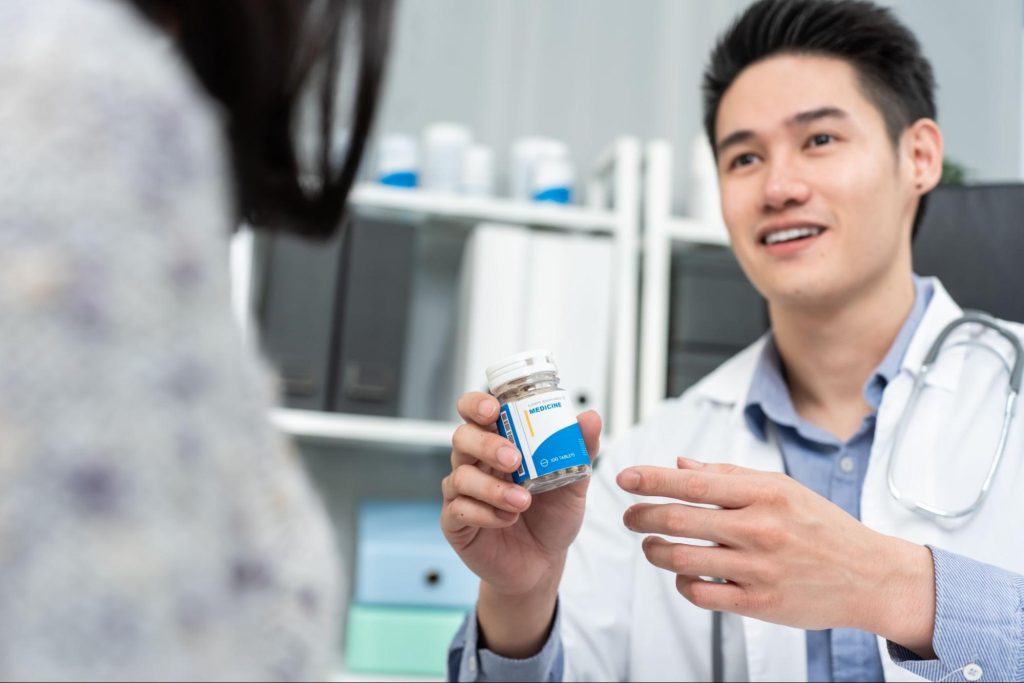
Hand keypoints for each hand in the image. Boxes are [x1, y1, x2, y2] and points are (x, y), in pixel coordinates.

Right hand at [441, 391, 601, 597]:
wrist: (544, 563)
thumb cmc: (552, 516)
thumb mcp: (573, 483)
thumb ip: (580, 450)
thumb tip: (591, 418)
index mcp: (499, 443)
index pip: (475, 411)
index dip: (477, 404)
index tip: (494, 409)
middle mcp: (476, 463)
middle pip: (462, 437)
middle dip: (487, 444)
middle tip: (514, 459)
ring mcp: (462, 492)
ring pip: (460, 475)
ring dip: (493, 488)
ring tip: (522, 501)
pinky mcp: (456, 522)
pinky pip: (459, 510)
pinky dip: (485, 513)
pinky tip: (507, 519)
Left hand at [617, 458, 935, 654]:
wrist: (870, 577)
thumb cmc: (823, 527)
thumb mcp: (783, 489)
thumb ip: (729, 476)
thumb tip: (681, 465)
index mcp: (765, 493)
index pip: (693, 482)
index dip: (651, 479)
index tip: (624, 477)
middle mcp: (760, 529)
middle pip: (678, 519)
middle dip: (641, 516)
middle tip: (629, 516)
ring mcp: (758, 568)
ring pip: (682, 559)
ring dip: (655, 551)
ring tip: (651, 546)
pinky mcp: (758, 603)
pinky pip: (701, 594)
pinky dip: (683, 584)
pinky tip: (684, 575)